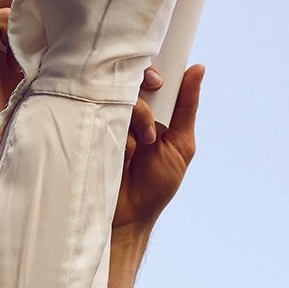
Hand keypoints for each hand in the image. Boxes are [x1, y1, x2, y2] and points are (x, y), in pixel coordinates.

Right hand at [114, 64, 202, 234]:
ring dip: (134, 118)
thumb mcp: (181, 145)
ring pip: (117, 96)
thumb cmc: (155, 185)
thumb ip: (187, 107)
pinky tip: (124, 153)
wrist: (126, 218)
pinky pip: (100, 116)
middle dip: (143, 94)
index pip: (148, 76)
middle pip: (129, 80)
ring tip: (141, 147)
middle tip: (151, 119)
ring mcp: (106, 119)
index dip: (152, 72)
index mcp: (149, 108)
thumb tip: (198, 69)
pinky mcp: (89, 131)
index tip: (158, 83)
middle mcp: (126, 110)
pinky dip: (117, 131)